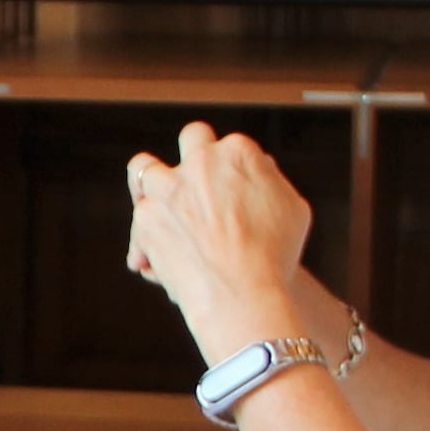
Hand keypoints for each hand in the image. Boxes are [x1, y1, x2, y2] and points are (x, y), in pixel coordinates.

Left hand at [123, 123, 318, 363]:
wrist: (243, 292)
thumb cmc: (275, 255)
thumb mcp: (292, 208)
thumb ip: (269, 181)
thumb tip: (259, 168)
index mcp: (239, 152)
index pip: (228, 145)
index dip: (229, 168)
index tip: (230, 189)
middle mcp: (200, 161)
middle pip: (192, 138)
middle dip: (193, 155)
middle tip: (196, 182)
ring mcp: (167, 187)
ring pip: (143, 167)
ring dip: (150, 186)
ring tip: (157, 207)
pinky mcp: (145, 217)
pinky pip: (137, 223)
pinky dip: (142, 242)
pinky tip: (150, 261)